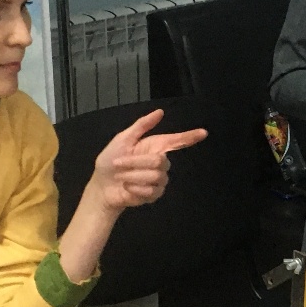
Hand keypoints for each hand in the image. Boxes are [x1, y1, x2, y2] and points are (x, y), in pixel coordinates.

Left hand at [89, 109, 207, 211]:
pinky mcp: (154, 194)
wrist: (101, 186)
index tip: (204, 132)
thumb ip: (141, 126)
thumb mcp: (122, 140)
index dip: (190, 137)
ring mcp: (159, 179)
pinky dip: (134, 189)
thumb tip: (160, 112)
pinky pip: (151, 191)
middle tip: (119, 164)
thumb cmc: (110, 161)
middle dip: (135, 163)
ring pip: (154, 176)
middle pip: (159, 161)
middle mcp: (160, 162)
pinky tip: (127, 188)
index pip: (176, 141)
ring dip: (132, 176)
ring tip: (121, 177)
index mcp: (154, 146)